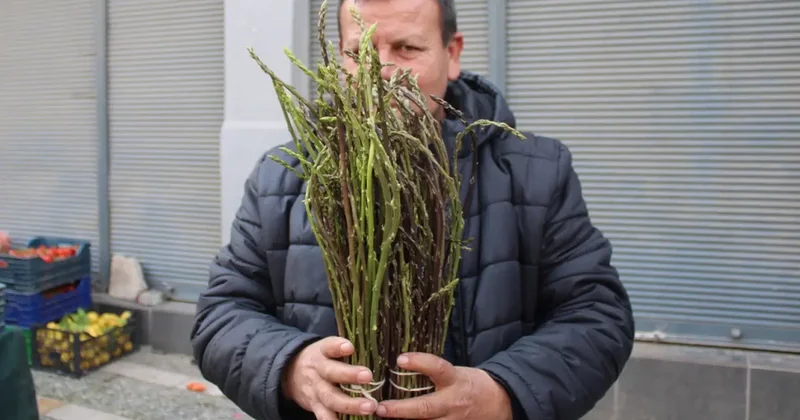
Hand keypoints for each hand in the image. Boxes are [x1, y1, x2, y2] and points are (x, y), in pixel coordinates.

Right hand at [282, 337, 378, 419]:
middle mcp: (318, 371)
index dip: (338, 347)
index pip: (329, 346)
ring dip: (350, 404)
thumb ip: (344, 350)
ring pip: (330, 398)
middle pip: (331, 372)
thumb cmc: (321, 359)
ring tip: (369, 407)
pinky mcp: (315, 406)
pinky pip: (324, 417)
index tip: (350, 347)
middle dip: (349, 375)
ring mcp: (316, 390)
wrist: (292, 374)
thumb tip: (375, 349)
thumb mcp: (327, 349)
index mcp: (322, 353)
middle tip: (368, 376)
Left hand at [376, 353, 512, 419]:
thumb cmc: (469, 384)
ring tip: (384, 419)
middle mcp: (453, 403)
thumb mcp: (456, 372)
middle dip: (401, 409)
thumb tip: (401, 365)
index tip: (400, 359)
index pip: (438, 368)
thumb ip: (433, 373)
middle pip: (425, 408)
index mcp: (455, 380)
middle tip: (381, 407)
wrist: (498, 404)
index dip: (419, 363)